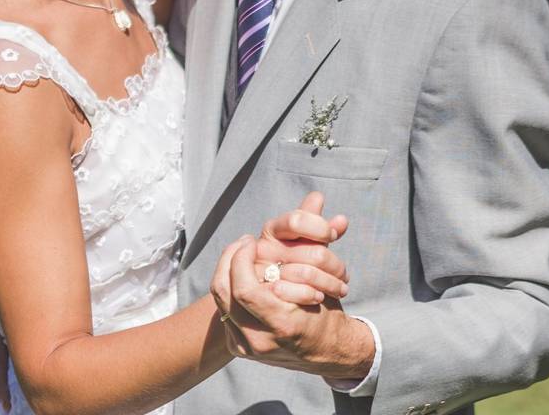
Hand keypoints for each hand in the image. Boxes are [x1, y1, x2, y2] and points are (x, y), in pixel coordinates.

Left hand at [211, 194, 374, 380]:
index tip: (250, 240)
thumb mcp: (326, 276)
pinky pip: (223, 313)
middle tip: (241, 244)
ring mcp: (247, 347)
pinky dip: (227, 289)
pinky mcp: (239, 348)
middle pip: (225, 295)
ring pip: (220, 302)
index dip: (240, 260)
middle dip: (229, 262)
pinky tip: (236, 273)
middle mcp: (260, 341)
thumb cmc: (327, 308)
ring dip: (225, 272)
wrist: (328, 351)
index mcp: (283, 324)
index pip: (243, 289)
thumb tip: (316, 196)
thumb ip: (316, 235)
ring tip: (237, 254)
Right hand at [257, 191, 349, 302]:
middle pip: (313, 253)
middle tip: (344, 275)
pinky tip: (320, 297)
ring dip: (331, 284)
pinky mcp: (262, 298)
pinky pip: (298, 292)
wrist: (278, 304)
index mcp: (272, 231)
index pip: (296, 220)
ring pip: (308, 274)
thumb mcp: (308, 246)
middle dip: (336, 265)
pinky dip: (313, 294)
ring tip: (340, 289)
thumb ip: (321, 230)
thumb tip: (342, 220)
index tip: (333, 235)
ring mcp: (259, 272)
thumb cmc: (296, 270)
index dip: (320, 227)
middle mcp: (261, 250)